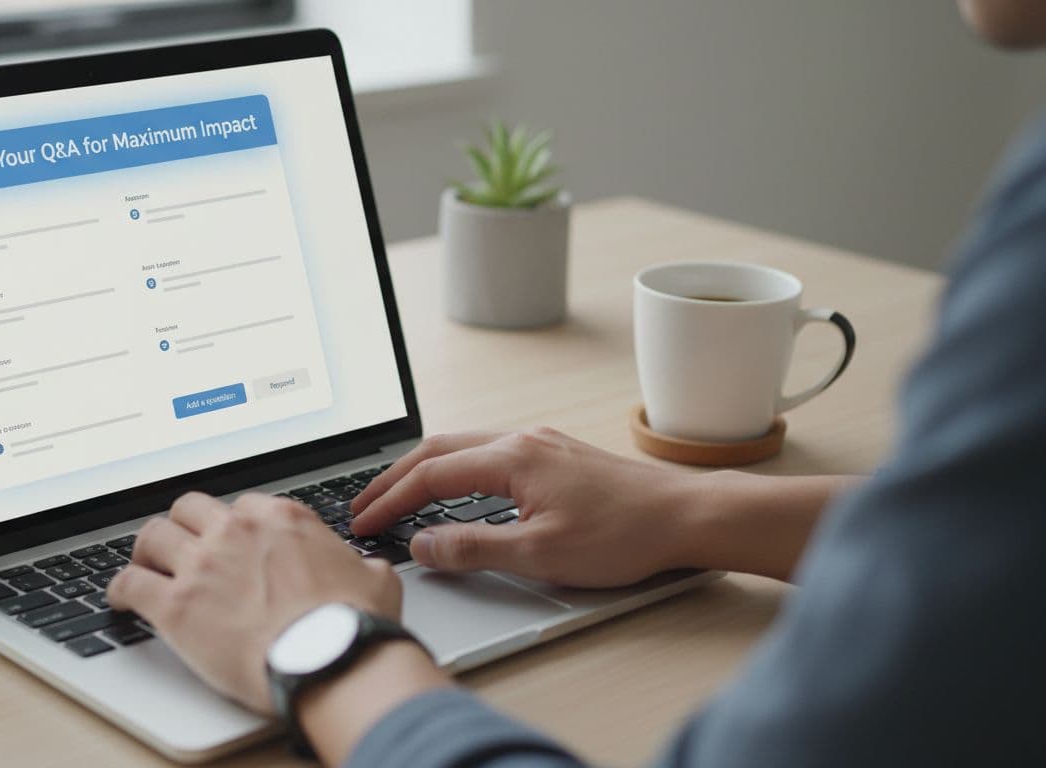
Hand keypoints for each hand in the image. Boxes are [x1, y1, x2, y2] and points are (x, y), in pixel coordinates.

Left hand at [108, 492, 403, 712]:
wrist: (329, 659)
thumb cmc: (352, 624)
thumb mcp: (375, 579)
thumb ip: (362, 566)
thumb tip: (367, 569)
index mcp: (282, 519)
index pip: (243, 506)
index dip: (233, 525)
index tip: (230, 540)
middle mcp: (237, 531)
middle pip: (190, 508)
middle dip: (184, 525)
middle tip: (182, 544)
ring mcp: (202, 565)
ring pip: (152, 535)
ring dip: (147, 550)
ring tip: (145, 564)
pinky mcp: (176, 606)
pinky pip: (129, 584)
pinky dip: (120, 590)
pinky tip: (121, 599)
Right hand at [350, 428, 702, 586]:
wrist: (687, 516)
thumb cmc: (625, 533)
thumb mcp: (540, 553)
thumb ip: (473, 548)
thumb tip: (423, 544)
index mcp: (511, 458)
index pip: (430, 475)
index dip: (390, 501)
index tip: (364, 523)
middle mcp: (522, 440)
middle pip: (438, 450)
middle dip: (395, 479)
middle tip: (365, 506)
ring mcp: (541, 444)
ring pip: (464, 447)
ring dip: (425, 471)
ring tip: (398, 497)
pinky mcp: (557, 455)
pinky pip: (488, 453)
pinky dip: (456, 469)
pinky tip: (456, 490)